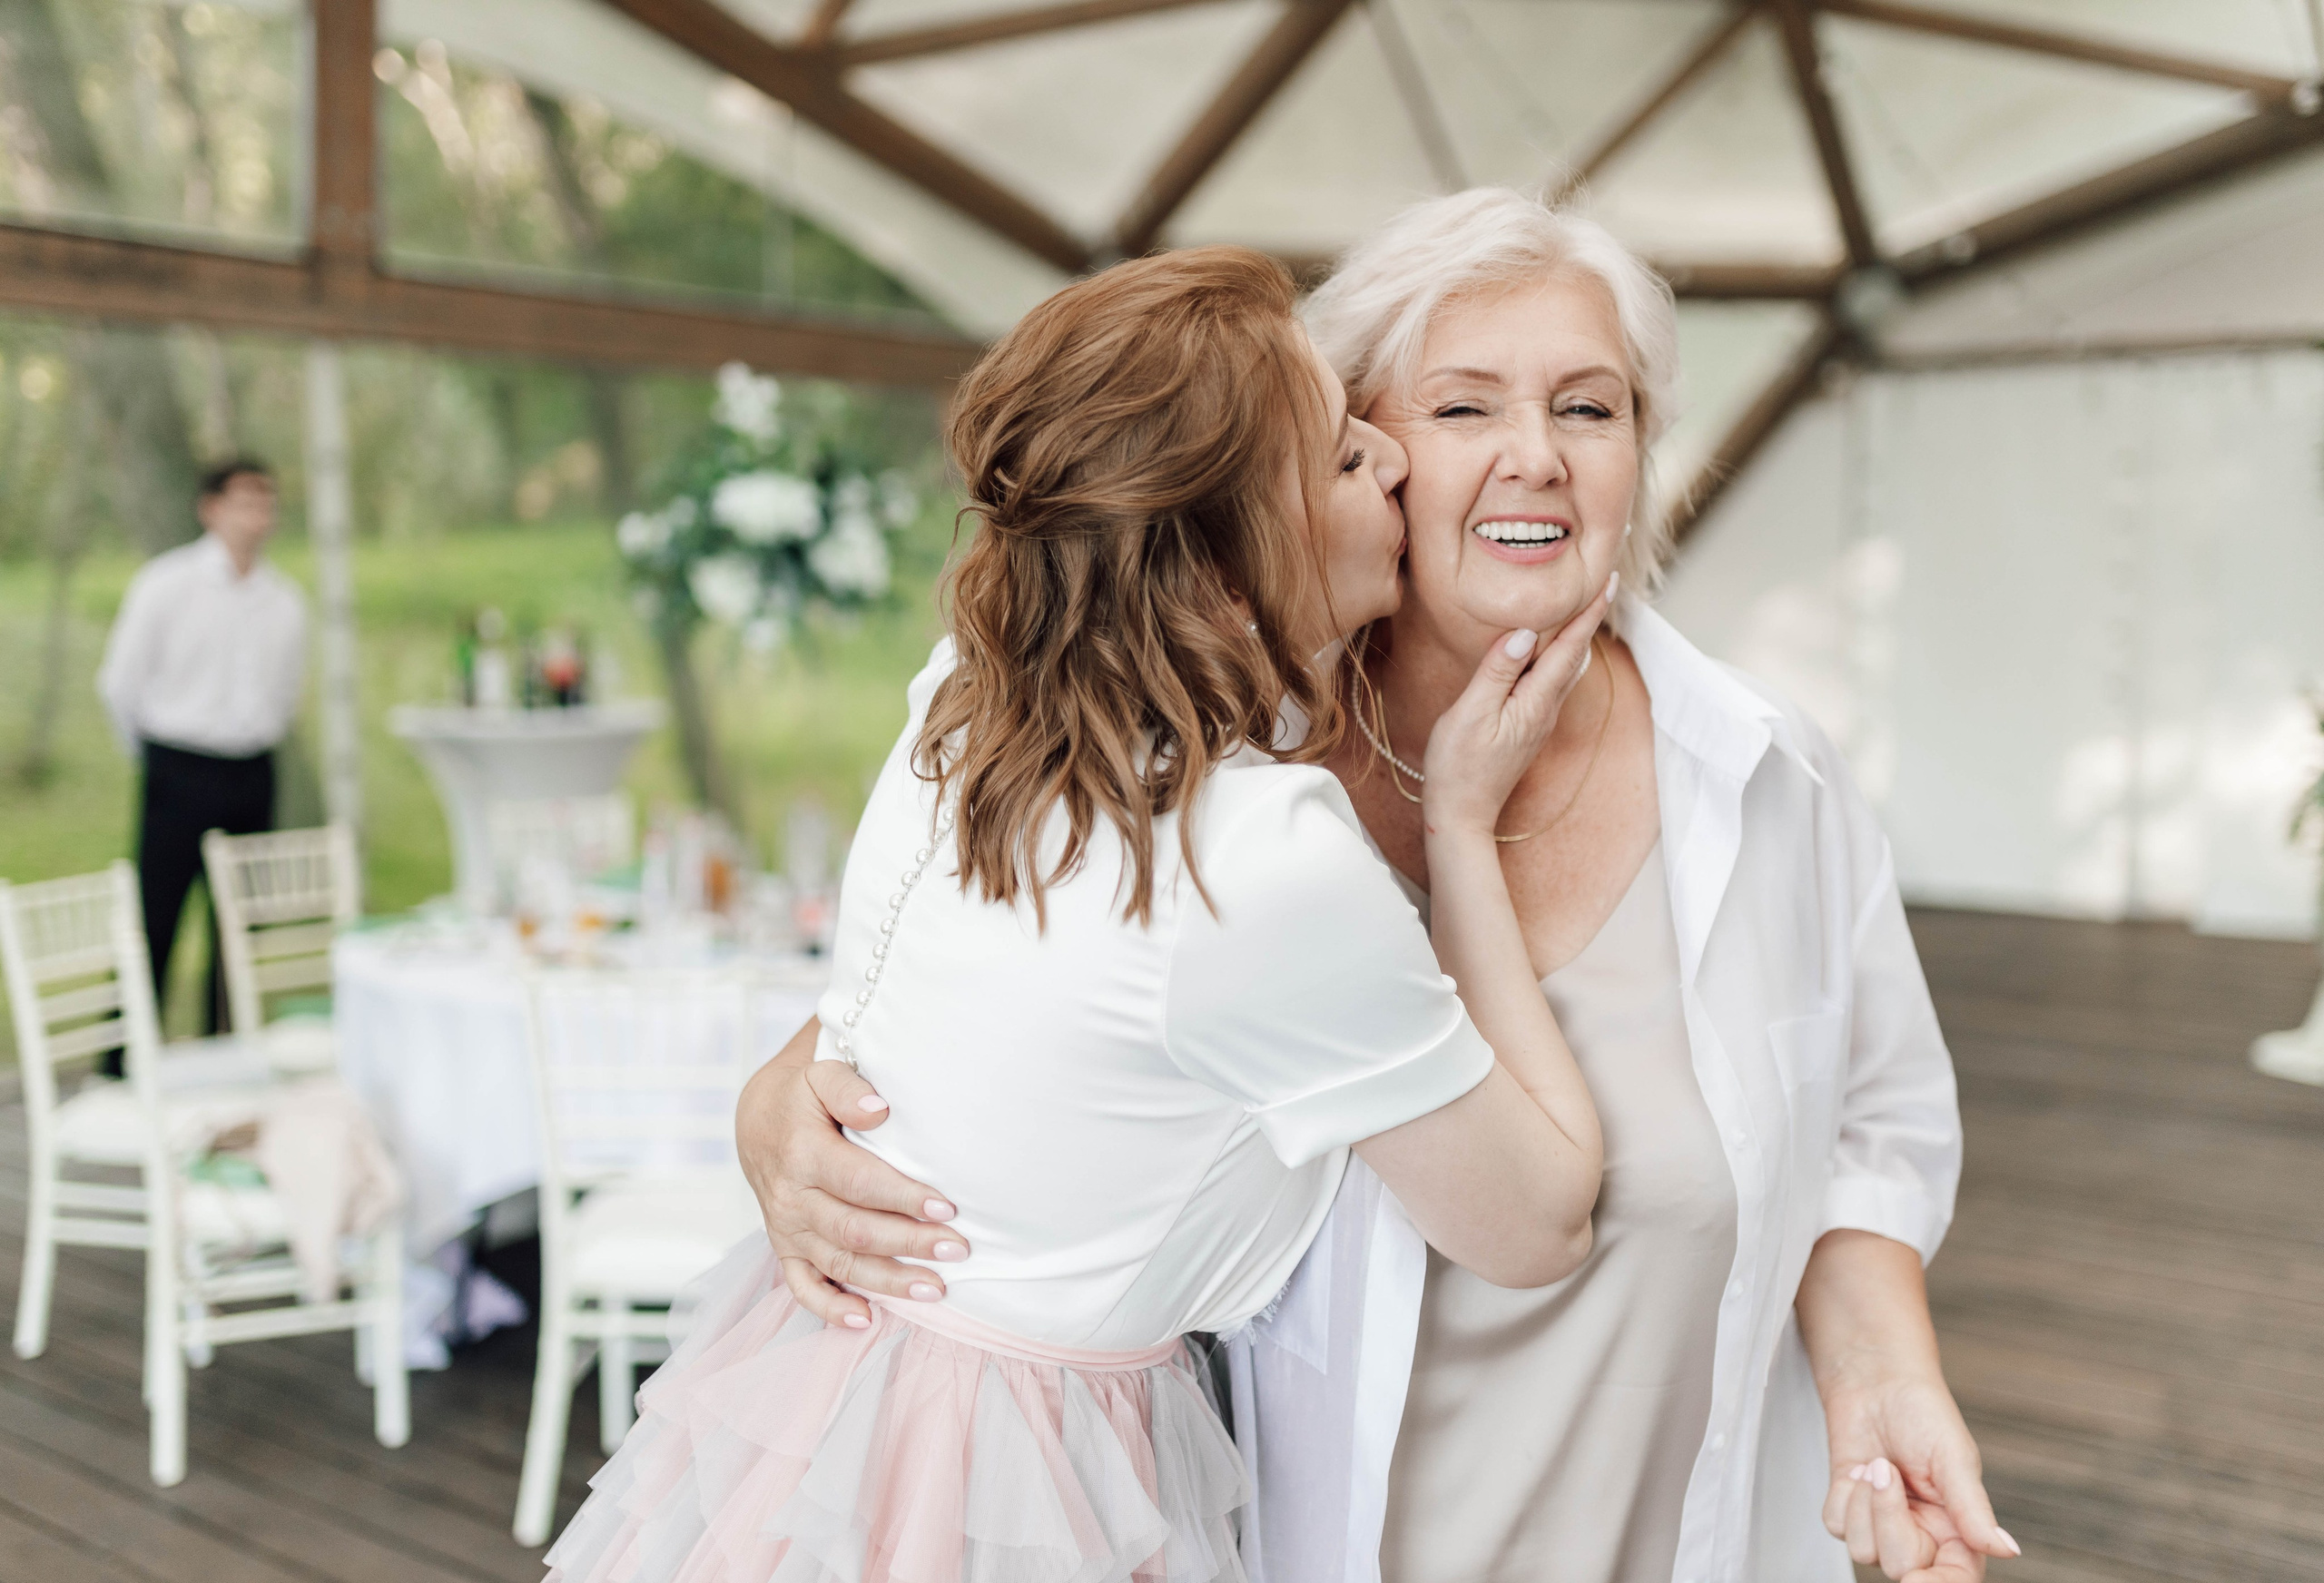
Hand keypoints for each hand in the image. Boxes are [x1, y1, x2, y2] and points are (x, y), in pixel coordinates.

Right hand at [733, 1024, 968, 1329]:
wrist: (757, 1118)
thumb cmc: (802, 1094)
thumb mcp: (820, 1073)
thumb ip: (848, 1089)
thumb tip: (879, 1109)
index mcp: (802, 1153)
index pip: (859, 1183)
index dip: (904, 1198)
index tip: (947, 1208)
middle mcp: (791, 1198)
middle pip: (855, 1230)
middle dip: (909, 1243)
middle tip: (958, 1249)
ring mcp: (786, 1229)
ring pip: (839, 1264)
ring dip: (888, 1281)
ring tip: (937, 1288)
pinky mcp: (785, 1248)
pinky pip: (802, 1287)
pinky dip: (830, 1308)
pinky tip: (866, 1321)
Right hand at [1419, 572, 1613, 839]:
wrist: (1461, 815)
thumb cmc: (1458, 766)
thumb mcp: (1471, 714)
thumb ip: (1498, 670)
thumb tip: (1527, 632)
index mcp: (1535, 701)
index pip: (1569, 647)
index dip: (1589, 613)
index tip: (1609, 582)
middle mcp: (1546, 710)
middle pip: (1575, 655)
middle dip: (1590, 619)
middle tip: (1604, 584)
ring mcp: (1538, 720)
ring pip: (1566, 669)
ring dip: (1576, 637)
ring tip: (1584, 609)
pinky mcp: (1527, 727)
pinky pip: (1551, 682)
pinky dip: (1558, 657)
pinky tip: (1550, 650)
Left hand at [1822, 1373, 2017, 1581]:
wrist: (1876, 1383)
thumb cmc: (1923, 1414)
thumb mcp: (1953, 1459)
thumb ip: (1973, 1510)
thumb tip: (2007, 1551)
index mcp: (1958, 1530)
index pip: (1955, 1578)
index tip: (1916, 1580)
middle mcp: (1922, 1534)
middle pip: (1900, 1566)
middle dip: (1888, 1518)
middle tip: (1887, 1471)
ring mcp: (1883, 1525)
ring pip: (1863, 1551)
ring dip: (1862, 1502)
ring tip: (1877, 1464)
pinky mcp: (1849, 1511)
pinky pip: (1836, 1526)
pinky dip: (1842, 1495)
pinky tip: (1858, 1468)